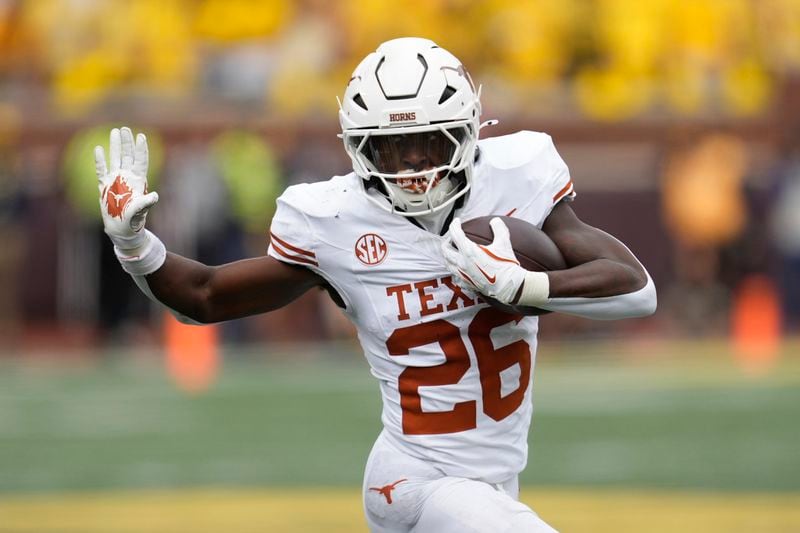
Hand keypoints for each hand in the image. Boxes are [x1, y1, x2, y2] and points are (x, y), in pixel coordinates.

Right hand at [96, 127, 158, 252]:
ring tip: (115, 131)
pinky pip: (101, 169)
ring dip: (115, 146)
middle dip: (127, 142)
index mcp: (137, 181)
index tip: (141, 136)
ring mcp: (116, 180)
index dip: (141, 149)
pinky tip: (98, 148)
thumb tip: (155, 196)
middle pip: (128, 155)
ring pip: (115, 158)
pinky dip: (100, 159)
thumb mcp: (139, 211)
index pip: (140, 161)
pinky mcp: (105, 186)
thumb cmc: (132, 221)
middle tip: (124, 128)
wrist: (121, 229)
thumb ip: (145, 203)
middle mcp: (127, 177)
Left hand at [441, 217, 525, 304]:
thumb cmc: (506, 265)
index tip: (457, 221)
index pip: (455, 234)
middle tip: (453, 237)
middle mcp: (462, 263)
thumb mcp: (504, 243)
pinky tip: (461, 266)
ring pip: (447, 263)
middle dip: (447, 240)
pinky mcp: (467, 283)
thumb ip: (499, 229)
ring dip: (448, 254)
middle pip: (445, 249)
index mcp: (468, 251)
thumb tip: (495, 221)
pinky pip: (455, 274)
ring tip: (454, 250)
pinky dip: (455, 267)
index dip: (454, 224)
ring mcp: (463, 274)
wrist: (509, 287)